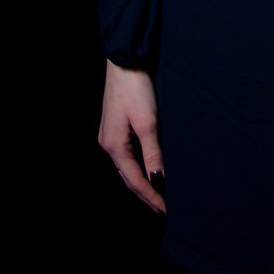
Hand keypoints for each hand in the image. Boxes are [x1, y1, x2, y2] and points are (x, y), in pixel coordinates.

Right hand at [98, 60, 165, 214]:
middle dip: (146, 194)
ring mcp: (109, 136)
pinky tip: (147, 170)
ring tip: (158, 195)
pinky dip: (137, 167)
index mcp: (114, 146)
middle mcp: (108, 144)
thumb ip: (153, 153)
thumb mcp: (148, 122)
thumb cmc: (136, 88)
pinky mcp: (114, 128)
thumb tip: (158, 179)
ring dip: (142, 181)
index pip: (135, 180)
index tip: (166, 211)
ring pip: (126, 167)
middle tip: (163, 209)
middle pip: (128, 177)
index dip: (151, 196)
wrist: (124, 62)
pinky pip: (126, 156)